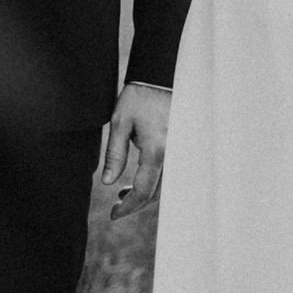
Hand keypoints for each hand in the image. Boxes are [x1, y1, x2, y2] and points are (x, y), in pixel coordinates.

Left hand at [101, 82, 169, 219]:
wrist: (163, 77)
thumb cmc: (139, 97)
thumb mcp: (120, 122)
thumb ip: (115, 154)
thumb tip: (108, 183)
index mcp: (156, 151)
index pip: (143, 191)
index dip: (128, 207)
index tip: (113, 215)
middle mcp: (174, 155)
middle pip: (157, 194)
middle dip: (136, 204)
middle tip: (117, 208)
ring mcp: (182, 153)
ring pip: (166, 186)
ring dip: (146, 194)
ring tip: (123, 193)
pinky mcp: (184, 148)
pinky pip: (171, 173)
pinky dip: (155, 181)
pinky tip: (139, 179)